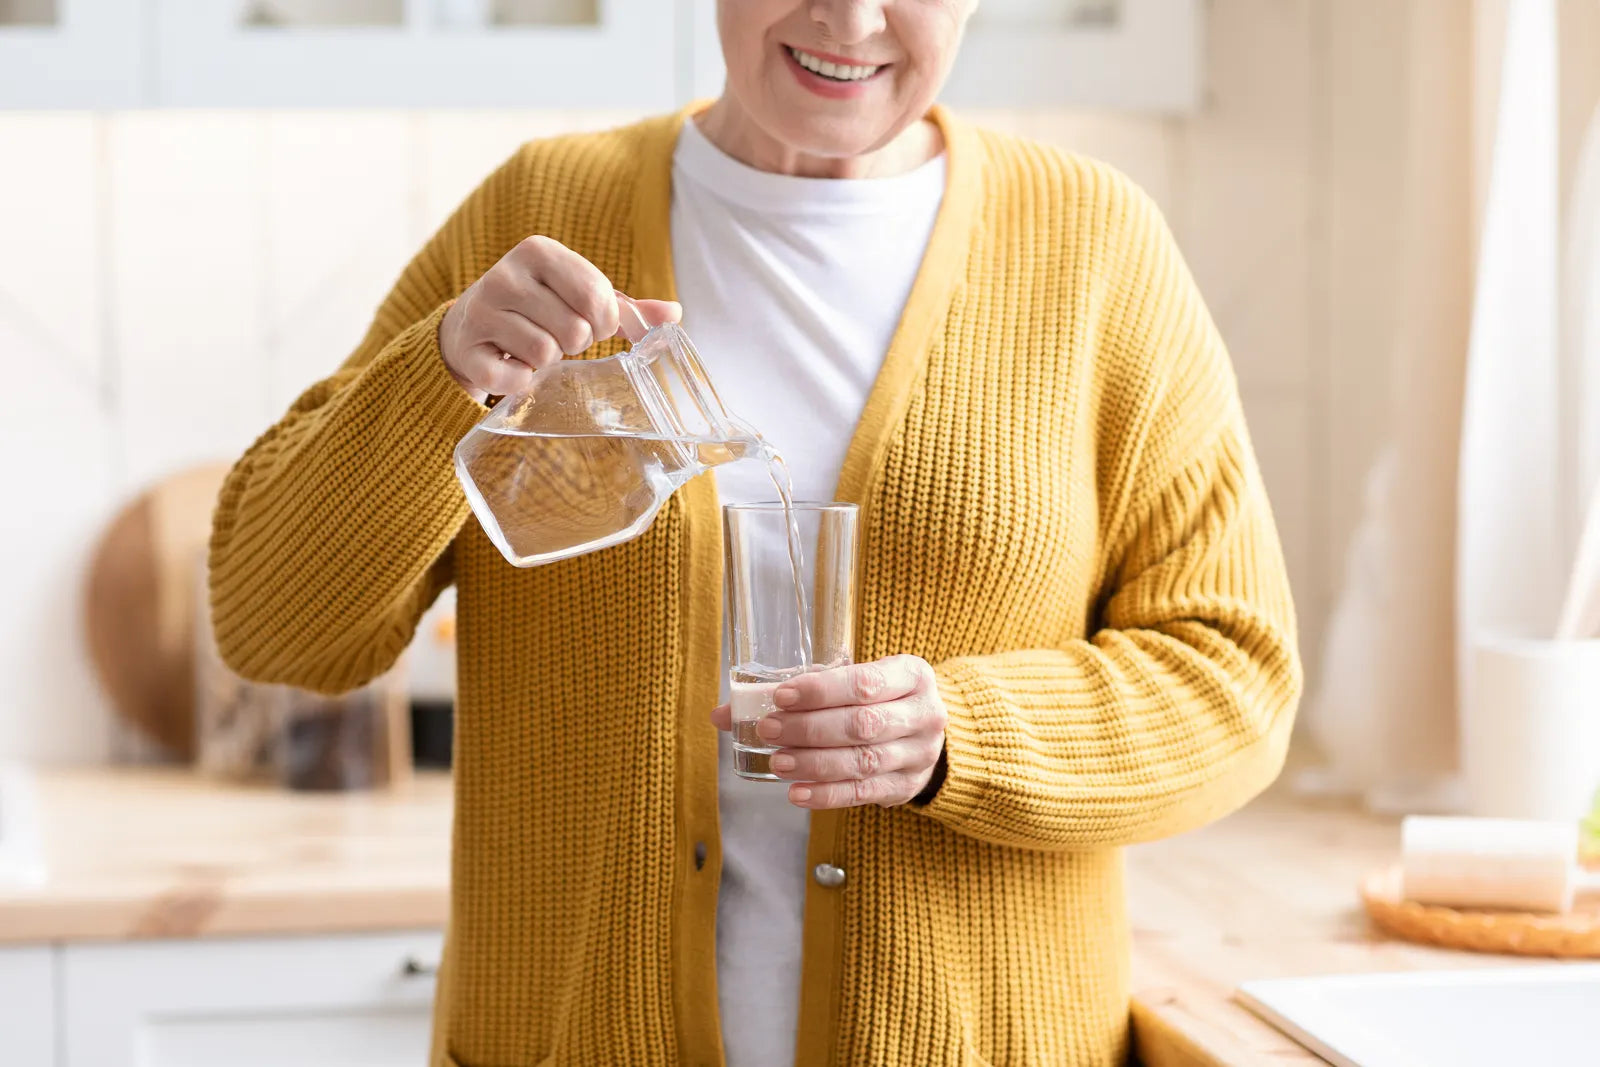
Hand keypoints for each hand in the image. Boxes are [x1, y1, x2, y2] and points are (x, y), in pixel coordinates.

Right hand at [439, 234, 681, 399]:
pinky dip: (520, 382)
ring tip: (533, 348)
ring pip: (545, 354)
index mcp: (539, 251)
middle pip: (574, 329)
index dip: (604, 323)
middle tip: (559, 338)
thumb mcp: (576, 296)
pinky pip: (512, 379)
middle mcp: (506, 274)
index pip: (596, 296)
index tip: (590, 324)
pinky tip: (512, 366)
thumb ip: (624, 307)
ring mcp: (482, 310)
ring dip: (548, 362)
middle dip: (576, 344)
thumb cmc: (537, 308)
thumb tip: (675, 314)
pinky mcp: (467, 348)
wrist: (470, 326)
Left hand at [711, 655, 947, 808]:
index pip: (865, 683)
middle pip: (862, 724)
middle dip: (809, 729)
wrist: (923, 730)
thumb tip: (724, 712)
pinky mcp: (906, 787)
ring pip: (862, 762)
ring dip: (814, 764)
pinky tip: (797, 793)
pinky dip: (827, 795)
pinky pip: (863, 793)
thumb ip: (798, 692)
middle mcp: (923, 714)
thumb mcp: (853, 681)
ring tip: (777, 763)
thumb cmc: (878, 697)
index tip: (781, 696)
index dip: (821, 691)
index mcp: (912, 675)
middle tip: (768, 730)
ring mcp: (920, 755)